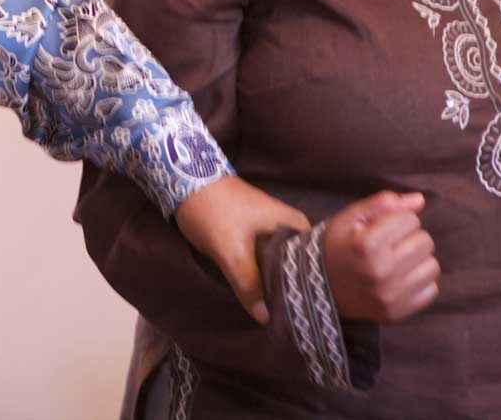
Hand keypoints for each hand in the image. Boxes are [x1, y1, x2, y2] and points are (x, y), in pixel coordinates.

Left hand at [174, 176, 309, 324]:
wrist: (184, 180)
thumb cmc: (213, 211)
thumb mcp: (231, 252)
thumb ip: (249, 284)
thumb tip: (265, 317)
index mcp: (296, 226)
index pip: (316, 266)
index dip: (309, 291)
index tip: (303, 315)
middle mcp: (291, 227)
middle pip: (297, 268)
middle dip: (290, 291)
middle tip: (288, 319)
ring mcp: (273, 230)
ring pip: (280, 266)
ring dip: (275, 285)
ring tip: (275, 313)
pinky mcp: (255, 234)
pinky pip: (266, 262)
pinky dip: (263, 277)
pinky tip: (260, 296)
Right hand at [323, 191, 438, 322]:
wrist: (319, 286)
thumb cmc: (336, 245)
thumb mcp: (350, 217)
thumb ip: (383, 204)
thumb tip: (420, 200)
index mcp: (366, 245)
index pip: (410, 219)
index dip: (396, 219)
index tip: (381, 227)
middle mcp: (381, 272)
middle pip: (425, 242)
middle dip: (410, 237)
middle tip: (390, 244)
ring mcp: (391, 295)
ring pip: (432, 266)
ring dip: (417, 260)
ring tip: (396, 260)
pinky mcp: (398, 312)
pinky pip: (431, 290)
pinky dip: (419, 281)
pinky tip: (400, 279)